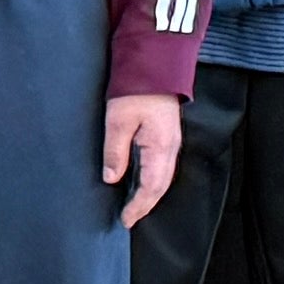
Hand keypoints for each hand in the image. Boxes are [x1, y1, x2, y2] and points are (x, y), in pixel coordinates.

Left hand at [101, 91, 184, 226]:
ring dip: (150, 194)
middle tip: (129, 218)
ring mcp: (172, 140)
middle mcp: (171, 147)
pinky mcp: (168, 134)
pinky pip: (163, 165)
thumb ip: (115, 152)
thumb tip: (111, 178)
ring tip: (134, 205)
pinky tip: (142, 181)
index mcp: (160, 147)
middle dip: (145, 204)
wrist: (155, 63)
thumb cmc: (136, 89)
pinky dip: (153, 180)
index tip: (125, 220)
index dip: (138, 206)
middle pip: (160, 186)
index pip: (150, 187)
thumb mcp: (118, 121)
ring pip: (163, 177)